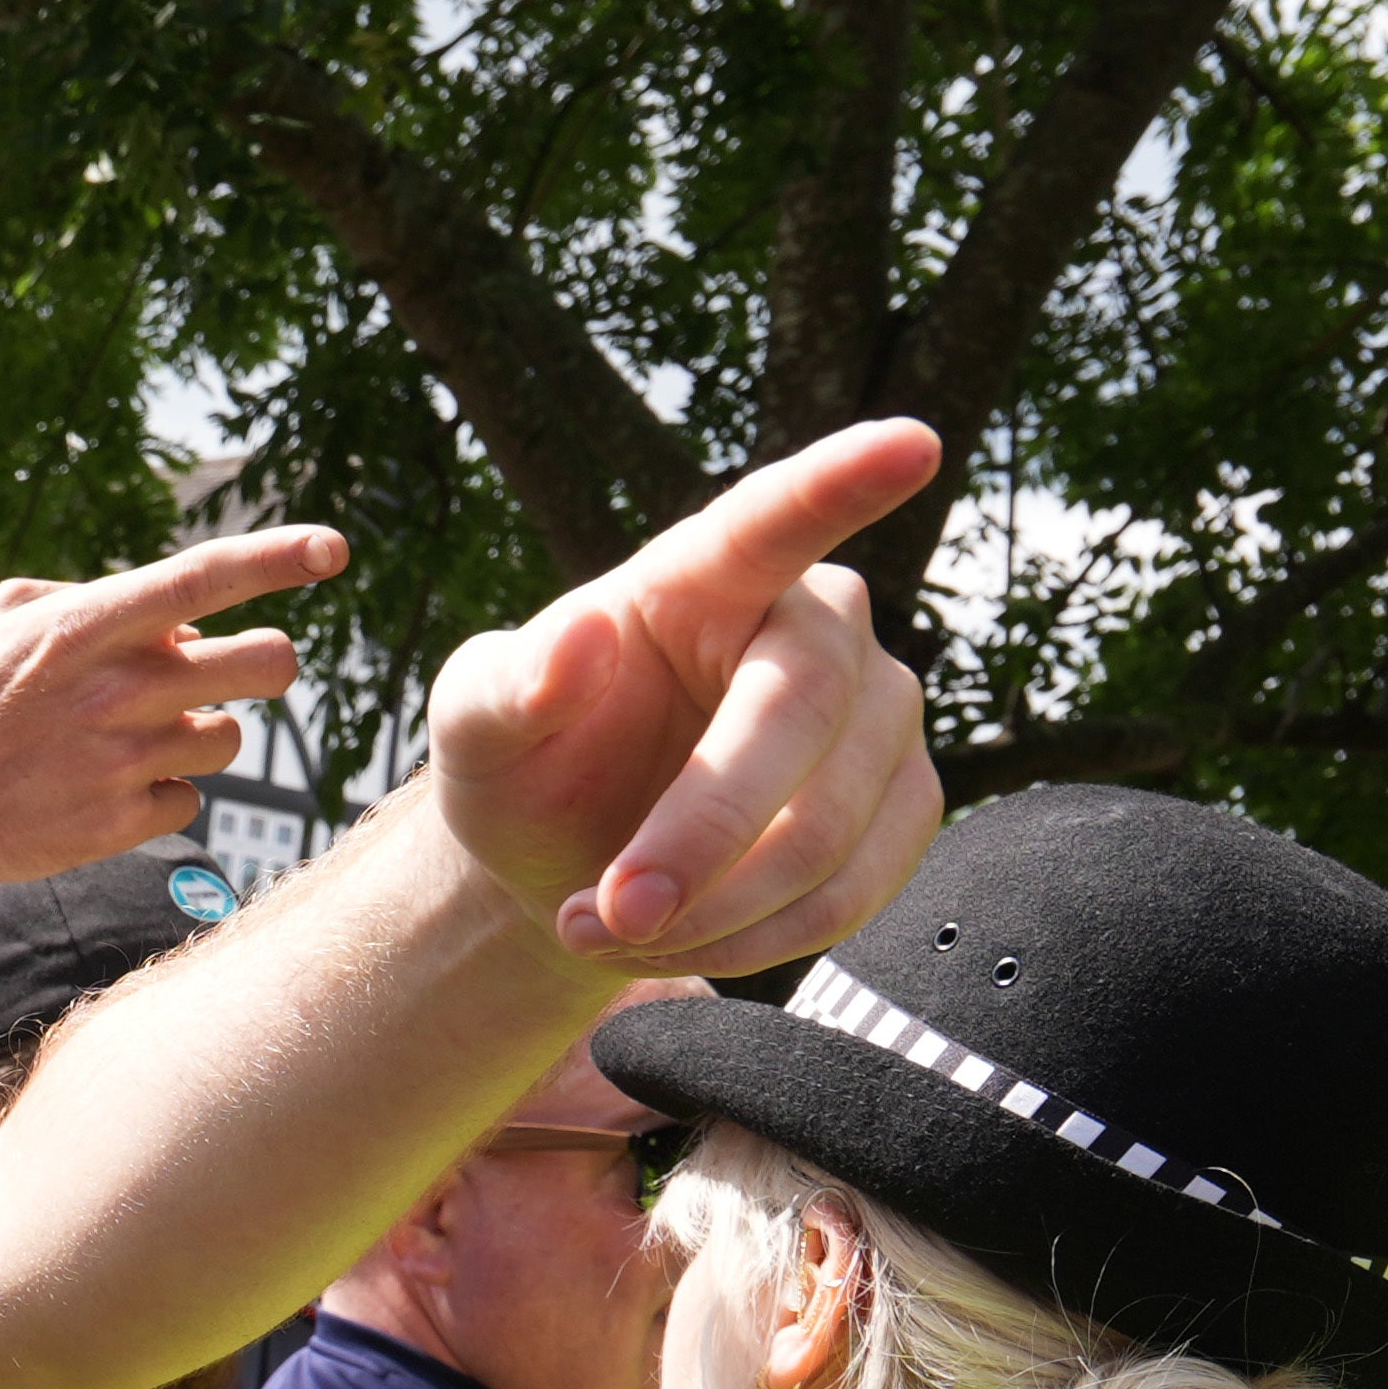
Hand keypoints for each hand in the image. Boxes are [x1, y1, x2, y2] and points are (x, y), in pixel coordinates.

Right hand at [0, 528, 338, 910]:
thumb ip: (86, 597)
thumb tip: (167, 617)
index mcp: (85, 625)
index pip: (204, 578)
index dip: (278, 557)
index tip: (335, 548)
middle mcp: (115, 690)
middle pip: (263, 665)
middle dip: (269, 661)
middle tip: (247, 667)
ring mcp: (120, 762)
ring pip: (228, 738)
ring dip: (201, 732)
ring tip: (138, 737)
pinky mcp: (116, 825)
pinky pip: (186, 800)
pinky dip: (161, 793)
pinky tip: (106, 789)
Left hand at [421, 419, 945, 972]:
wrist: (566, 861)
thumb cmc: (528, 761)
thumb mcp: (475, 724)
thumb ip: (506, 685)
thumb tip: (576, 640)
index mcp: (708, 573)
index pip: (777, 518)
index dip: (843, 482)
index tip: (912, 444)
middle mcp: (817, 627)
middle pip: (802, 722)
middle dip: (700, 839)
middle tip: (604, 915)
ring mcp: (878, 715)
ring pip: (833, 831)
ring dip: (713, 912)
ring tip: (613, 930)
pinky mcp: (902, 806)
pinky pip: (857, 892)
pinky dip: (758, 943)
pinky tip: (684, 943)